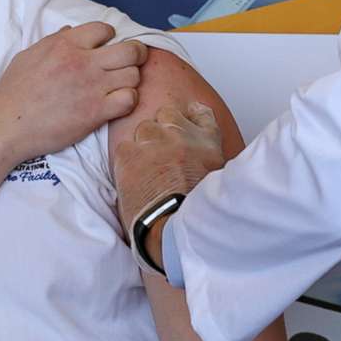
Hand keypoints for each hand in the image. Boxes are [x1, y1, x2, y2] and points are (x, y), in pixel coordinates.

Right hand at [0, 23, 147, 162]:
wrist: (8, 126)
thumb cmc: (13, 93)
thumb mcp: (27, 57)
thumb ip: (52, 41)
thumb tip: (70, 29)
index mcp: (64, 44)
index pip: (104, 29)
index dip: (110, 37)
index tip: (107, 47)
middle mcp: (82, 62)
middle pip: (130, 50)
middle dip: (135, 55)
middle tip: (130, 63)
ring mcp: (91, 87)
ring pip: (133, 74)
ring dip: (131, 80)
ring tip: (120, 86)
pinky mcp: (95, 112)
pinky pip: (130, 99)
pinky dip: (129, 101)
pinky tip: (117, 103)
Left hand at [114, 98, 225, 214]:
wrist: (174, 226)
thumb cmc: (195, 211)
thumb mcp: (216, 180)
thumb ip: (208, 161)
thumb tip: (199, 162)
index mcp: (207, 141)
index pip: (201, 114)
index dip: (190, 116)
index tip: (185, 120)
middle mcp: (181, 134)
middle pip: (166, 115)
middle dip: (163, 131)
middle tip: (161, 156)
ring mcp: (154, 140)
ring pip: (143, 129)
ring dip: (144, 144)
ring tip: (146, 170)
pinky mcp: (130, 153)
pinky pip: (124, 147)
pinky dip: (126, 161)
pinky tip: (134, 178)